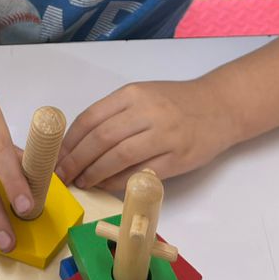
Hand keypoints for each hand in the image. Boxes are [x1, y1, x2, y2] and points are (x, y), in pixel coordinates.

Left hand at [56, 79, 229, 194]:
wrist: (220, 107)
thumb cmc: (176, 103)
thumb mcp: (143, 96)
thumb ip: (115, 114)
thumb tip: (79, 144)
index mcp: (133, 94)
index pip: (91, 118)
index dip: (70, 141)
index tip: (57, 157)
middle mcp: (147, 111)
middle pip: (101, 138)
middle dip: (76, 160)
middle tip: (62, 175)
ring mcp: (164, 135)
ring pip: (118, 156)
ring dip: (94, 173)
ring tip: (82, 182)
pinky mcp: (177, 157)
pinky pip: (140, 172)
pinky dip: (119, 181)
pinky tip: (107, 185)